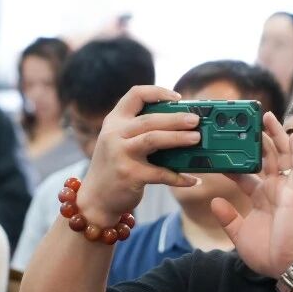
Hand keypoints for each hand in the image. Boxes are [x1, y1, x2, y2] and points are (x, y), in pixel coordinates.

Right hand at [77, 85, 200, 223]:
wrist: (96, 198)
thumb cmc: (115, 166)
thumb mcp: (119, 141)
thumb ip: (140, 130)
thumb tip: (182, 125)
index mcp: (114, 121)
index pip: (136, 95)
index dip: (158, 92)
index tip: (178, 98)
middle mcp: (115, 134)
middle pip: (149, 119)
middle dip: (175, 118)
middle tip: (195, 120)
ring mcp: (121, 154)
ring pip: (153, 140)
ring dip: (178, 138)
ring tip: (196, 139)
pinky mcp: (130, 175)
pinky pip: (160, 173)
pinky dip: (179, 177)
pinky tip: (193, 179)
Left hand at [211, 112, 292, 278]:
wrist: (287, 266)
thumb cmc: (268, 254)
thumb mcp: (239, 234)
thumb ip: (228, 218)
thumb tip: (215, 200)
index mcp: (261, 199)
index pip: (246, 174)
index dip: (234, 162)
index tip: (220, 150)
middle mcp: (274, 190)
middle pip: (265, 159)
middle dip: (256, 141)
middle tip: (245, 123)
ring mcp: (286, 189)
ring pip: (280, 156)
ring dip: (274, 136)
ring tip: (265, 116)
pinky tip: (290, 132)